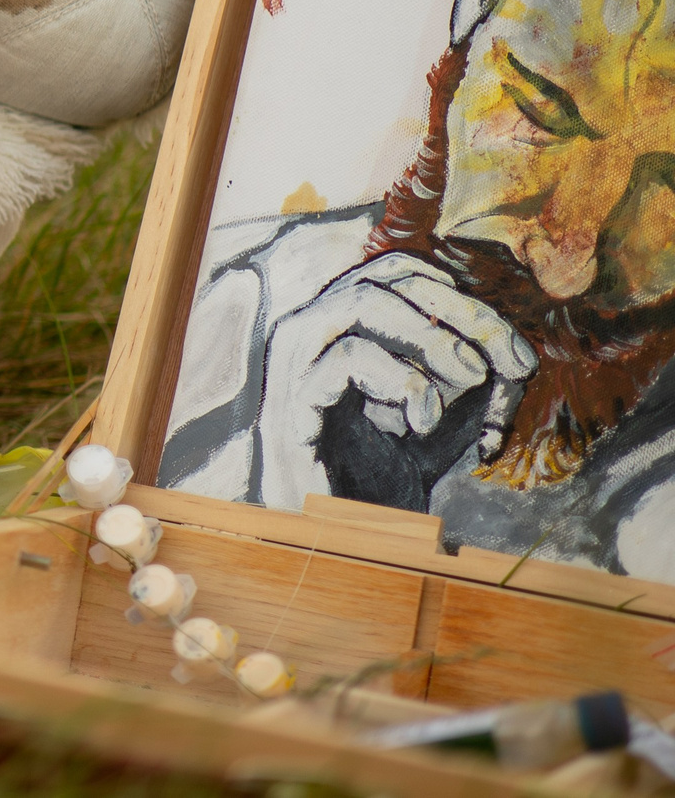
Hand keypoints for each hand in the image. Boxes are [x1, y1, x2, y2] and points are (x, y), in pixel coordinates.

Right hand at [250, 252, 537, 510]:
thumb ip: (476, 370)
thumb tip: (509, 349)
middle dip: (463, 315)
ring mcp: (294, 358)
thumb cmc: (394, 465)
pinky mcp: (290, 397)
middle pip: (387, 277)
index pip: (399, 272)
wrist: (352, 535)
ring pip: (365, 301)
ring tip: (473, 380)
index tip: (515, 357)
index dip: (466, 301)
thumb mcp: (451, 409)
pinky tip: (425, 420)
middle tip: (508, 364)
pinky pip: (350, 357)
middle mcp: (311, 327)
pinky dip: (405, 381)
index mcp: (343, 320)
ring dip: (435, 338)